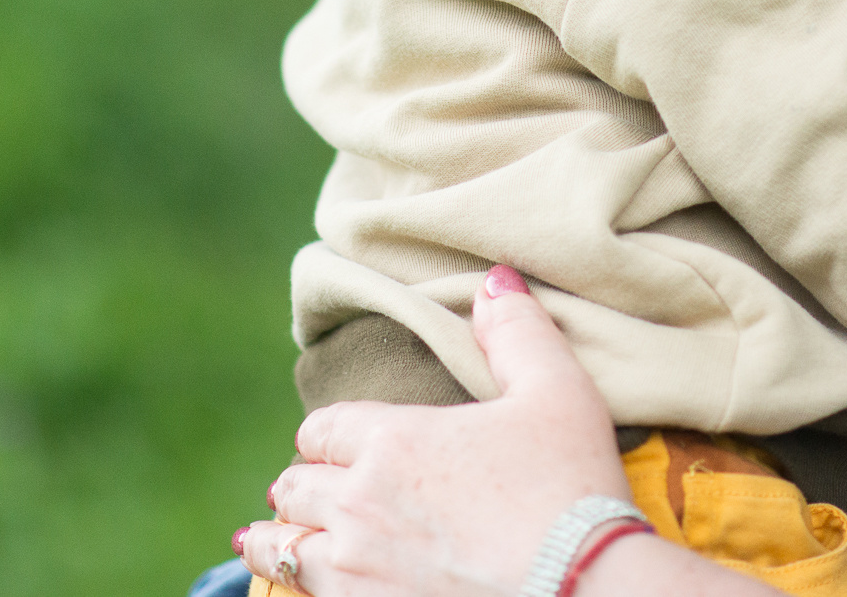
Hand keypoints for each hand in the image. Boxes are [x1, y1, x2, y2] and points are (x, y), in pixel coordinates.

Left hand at [237, 267, 631, 596]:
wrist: (582, 588)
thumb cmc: (571, 489)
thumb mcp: (558, 392)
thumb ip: (518, 331)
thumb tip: (496, 280)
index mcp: (394, 439)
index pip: (323, 428)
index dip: (326, 433)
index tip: (333, 442)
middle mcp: (359, 501)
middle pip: (296, 485)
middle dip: (299, 482)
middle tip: (301, 488)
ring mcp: (356, 568)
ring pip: (284, 546)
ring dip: (276, 536)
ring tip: (264, 536)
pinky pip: (301, 595)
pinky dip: (290, 583)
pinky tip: (289, 584)